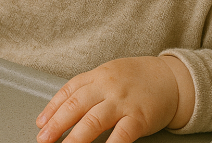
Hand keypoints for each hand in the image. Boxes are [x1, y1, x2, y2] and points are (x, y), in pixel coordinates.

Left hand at [35, 56, 193, 142]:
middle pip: (76, 106)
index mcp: (97, 76)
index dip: (52, 108)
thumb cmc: (137, 79)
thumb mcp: (108, 75)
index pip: (68, 91)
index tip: (40, 123)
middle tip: (43, 138)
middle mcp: (107, 87)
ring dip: (76, 137)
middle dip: (57, 124)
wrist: (171, 77)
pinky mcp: (139, 116)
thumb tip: (58, 109)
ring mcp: (123, 102)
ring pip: (94, 120)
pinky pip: (122, 133)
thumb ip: (86, 89)